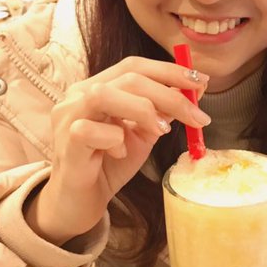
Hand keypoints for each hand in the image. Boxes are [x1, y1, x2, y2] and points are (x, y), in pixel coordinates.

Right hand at [25, 57, 209, 244]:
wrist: (81, 201)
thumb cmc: (110, 164)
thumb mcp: (143, 134)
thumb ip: (161, 113)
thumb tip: (192, 94)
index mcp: (98, 86)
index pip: (135, 65)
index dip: (169, 70)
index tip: (201, 81)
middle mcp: (78, 94)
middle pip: (128, 78)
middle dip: (169, 95)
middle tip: (198, 117)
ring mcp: (68, 116)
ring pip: (103, 95)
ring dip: (142, 110)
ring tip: (161, 131)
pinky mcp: (65, 141)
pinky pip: (90, 130)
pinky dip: (114, 140)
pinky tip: (119, 154)